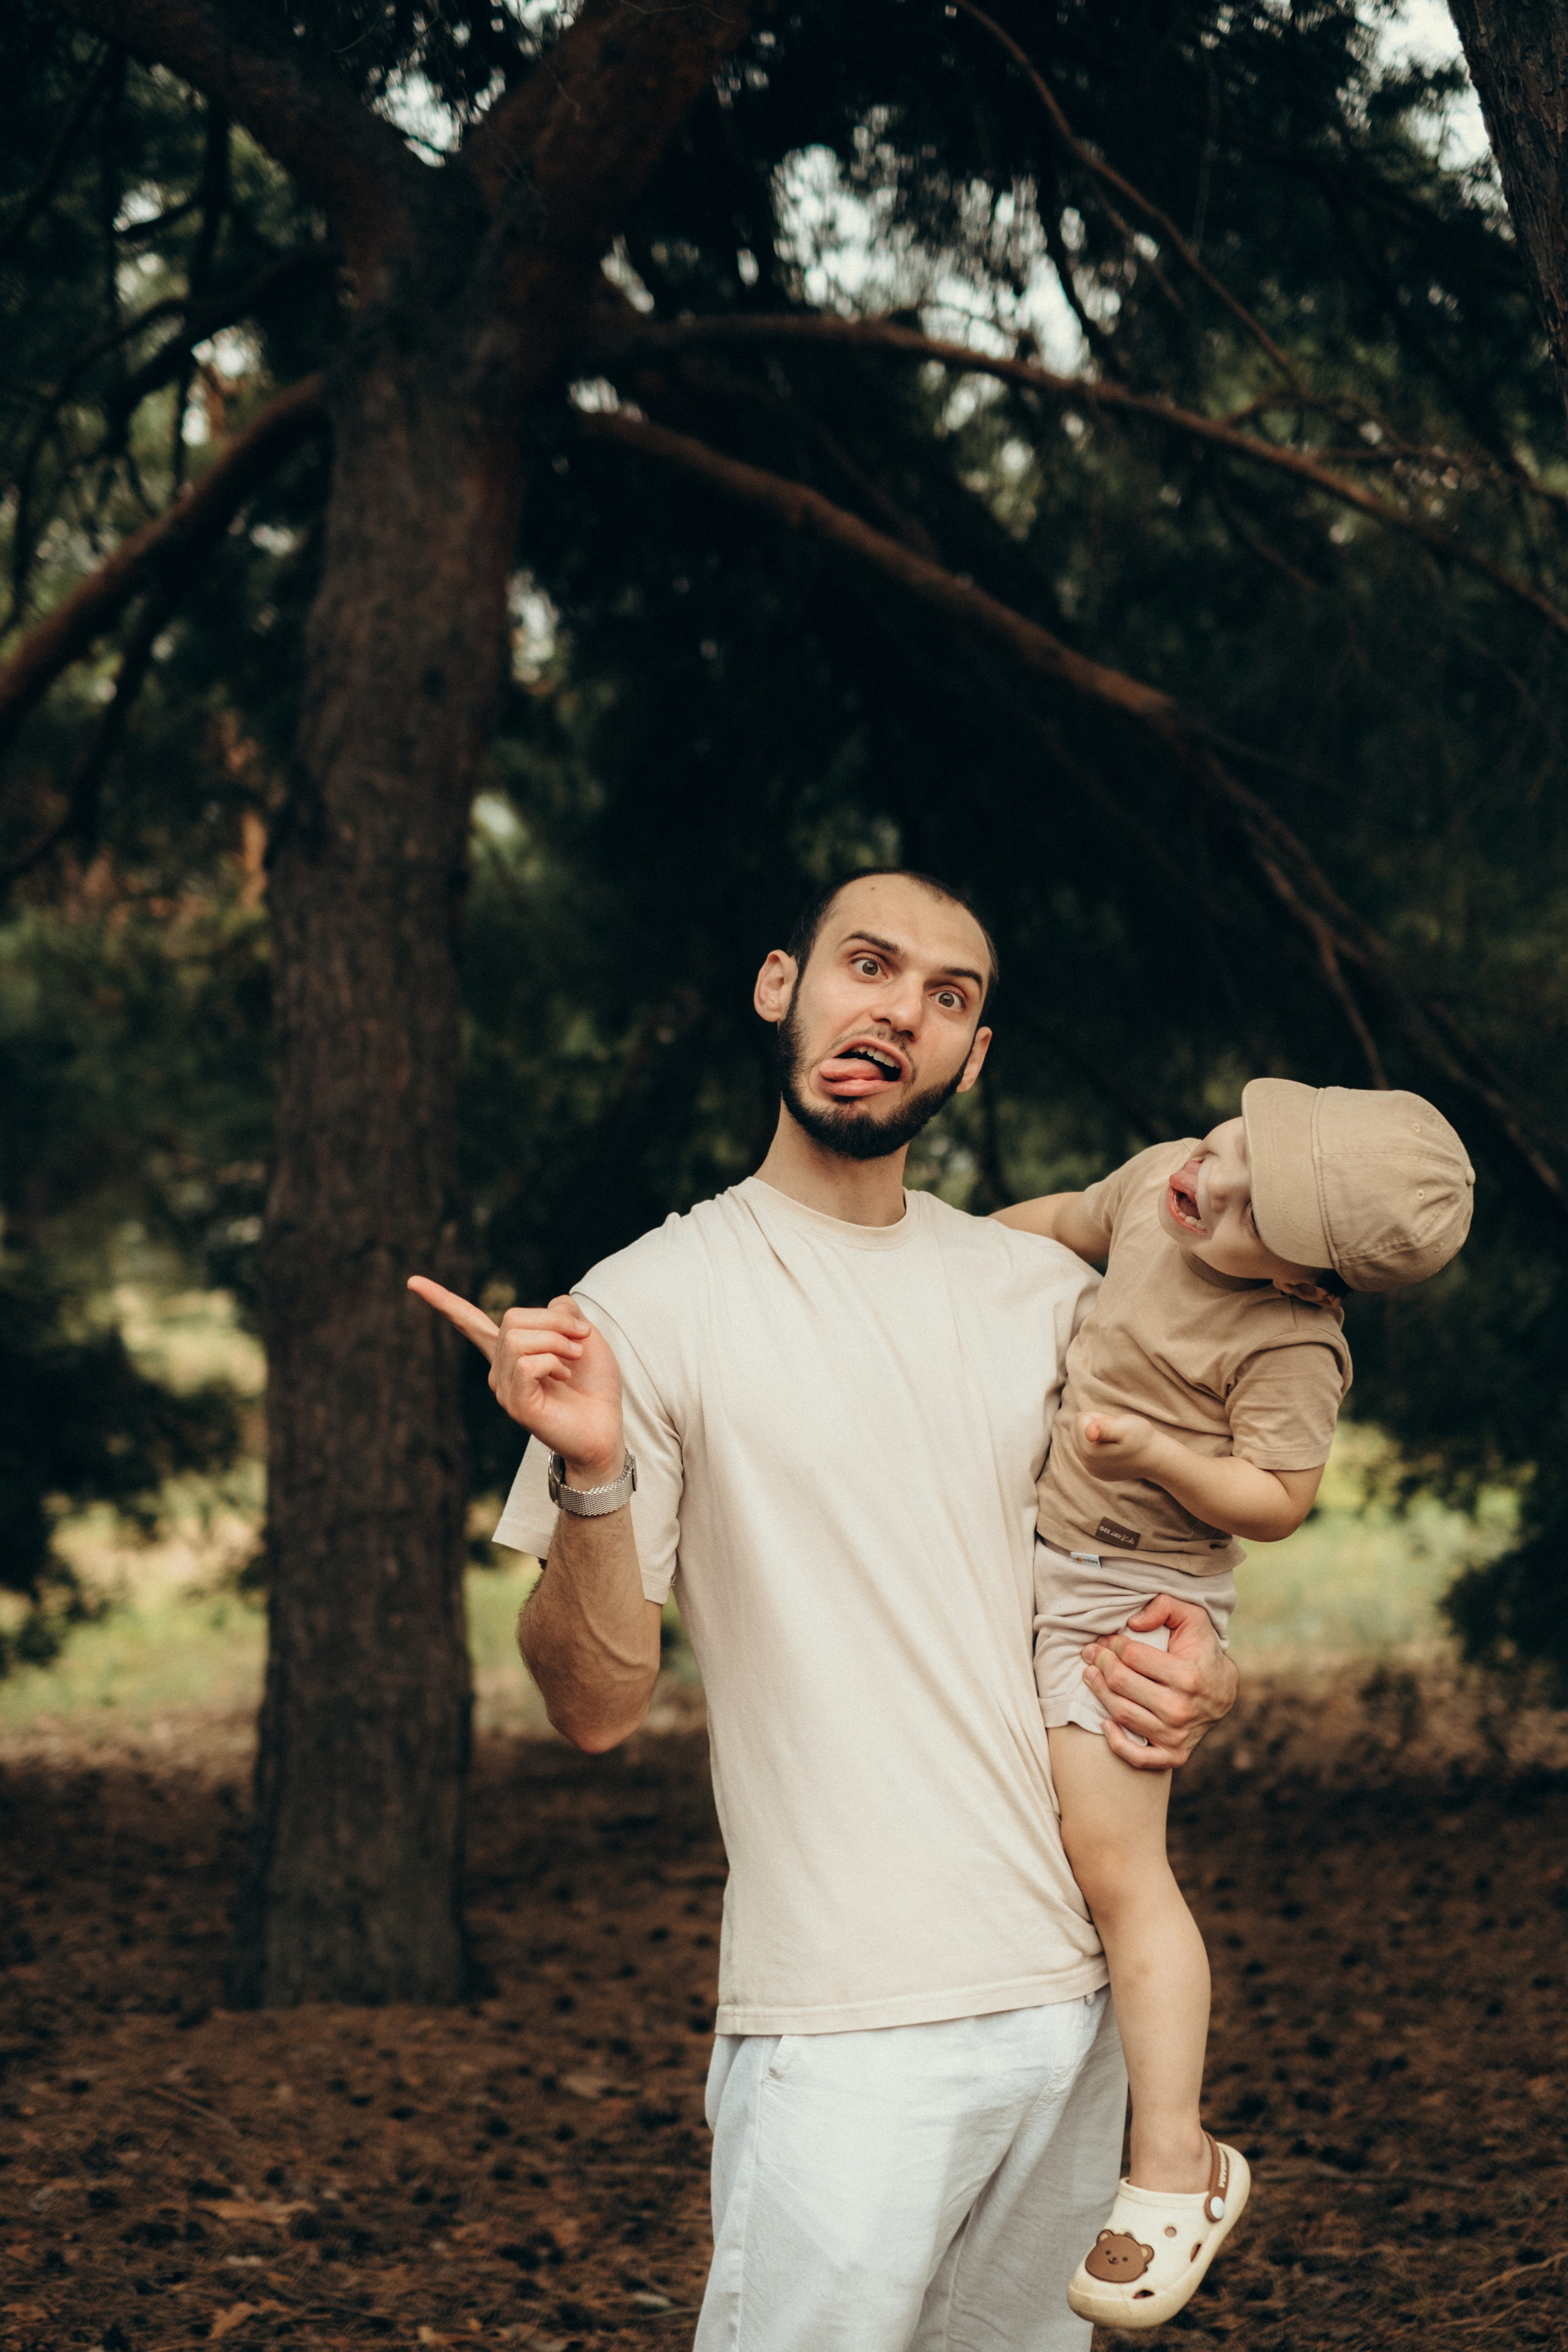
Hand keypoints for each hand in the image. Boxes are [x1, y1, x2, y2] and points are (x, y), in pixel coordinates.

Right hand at [407, 1280, 623, 1481]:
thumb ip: (563, 1311)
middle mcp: (500, 1368)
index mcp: (511, 1351)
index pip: (469, 1321)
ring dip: (557, 1340)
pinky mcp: (515, 1404)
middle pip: (512, 1317)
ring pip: (518, 1338)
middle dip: (555, 1321)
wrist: (606, 1428)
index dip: (442, 1300)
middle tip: (580, 1341)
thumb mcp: (584, 1335)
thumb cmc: (594, 1384)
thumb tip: (551, 1306)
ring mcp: (504, 1387)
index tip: (412, 1282)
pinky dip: (553, 1362)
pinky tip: (563, 1378)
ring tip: (573, 1360)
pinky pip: (526, 1364)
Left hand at [1074, 1408, 1163, 1481]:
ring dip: (1097, 1435)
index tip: (1115, 1426)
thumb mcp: (1125, 1428)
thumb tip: (1089, 1432)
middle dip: (1095, 1425)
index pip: (1080, 1418)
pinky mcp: (1095, 1472)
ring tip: (1116, 1441)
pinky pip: (1086, 1450)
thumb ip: (1105, 1428)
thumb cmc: (1141, 1438)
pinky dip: (1098, 1446)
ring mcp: (1090, 1469)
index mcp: (1090, 1450)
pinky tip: (1114, 1450)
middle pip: (1078, 1429)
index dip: (1099, 1417)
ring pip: (1081, 1439)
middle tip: (1116, 1432)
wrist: (1154, 1458)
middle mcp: (1086, 1462)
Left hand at [1081, 1592, 1237, 1771]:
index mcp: (1187, 1675)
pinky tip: (1104, 1723)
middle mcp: (1181, 1709)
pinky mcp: (1174, 1755)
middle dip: (1100, 1663)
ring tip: (1090, 1675)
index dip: (1114, 1644)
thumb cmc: (1201, 1651)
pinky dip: (1116, 1742)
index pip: (1132, 1657)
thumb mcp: (1192, 1618)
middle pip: (1121, 1684)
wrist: (1223, 1692)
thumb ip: (1165, 1607)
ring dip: (1098, 1692)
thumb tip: (1132, 1622)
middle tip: (1091, 1653)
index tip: (1107, 1639)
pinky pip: (1137, 1756)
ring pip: (1121, 1713)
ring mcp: (1176, 1735)